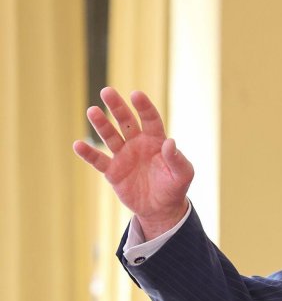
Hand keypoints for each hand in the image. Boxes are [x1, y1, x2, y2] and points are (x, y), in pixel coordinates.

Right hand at [73, 87, 192, 238]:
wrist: (161, 209)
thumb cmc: (174, 188)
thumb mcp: (183, 175)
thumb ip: (177, 159)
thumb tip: (171, 142)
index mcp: (155, 141)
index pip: (150, 120)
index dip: (143, 107)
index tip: (136, 95)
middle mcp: (137, 144)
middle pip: (126, 121)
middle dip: (117, 107)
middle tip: (107, 91)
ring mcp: (123, 156)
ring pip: (110, 136)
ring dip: (101, 124)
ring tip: (92, 111)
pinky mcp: (113, 171)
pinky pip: (99, 160)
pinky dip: (89, 153)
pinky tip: (78, 145)